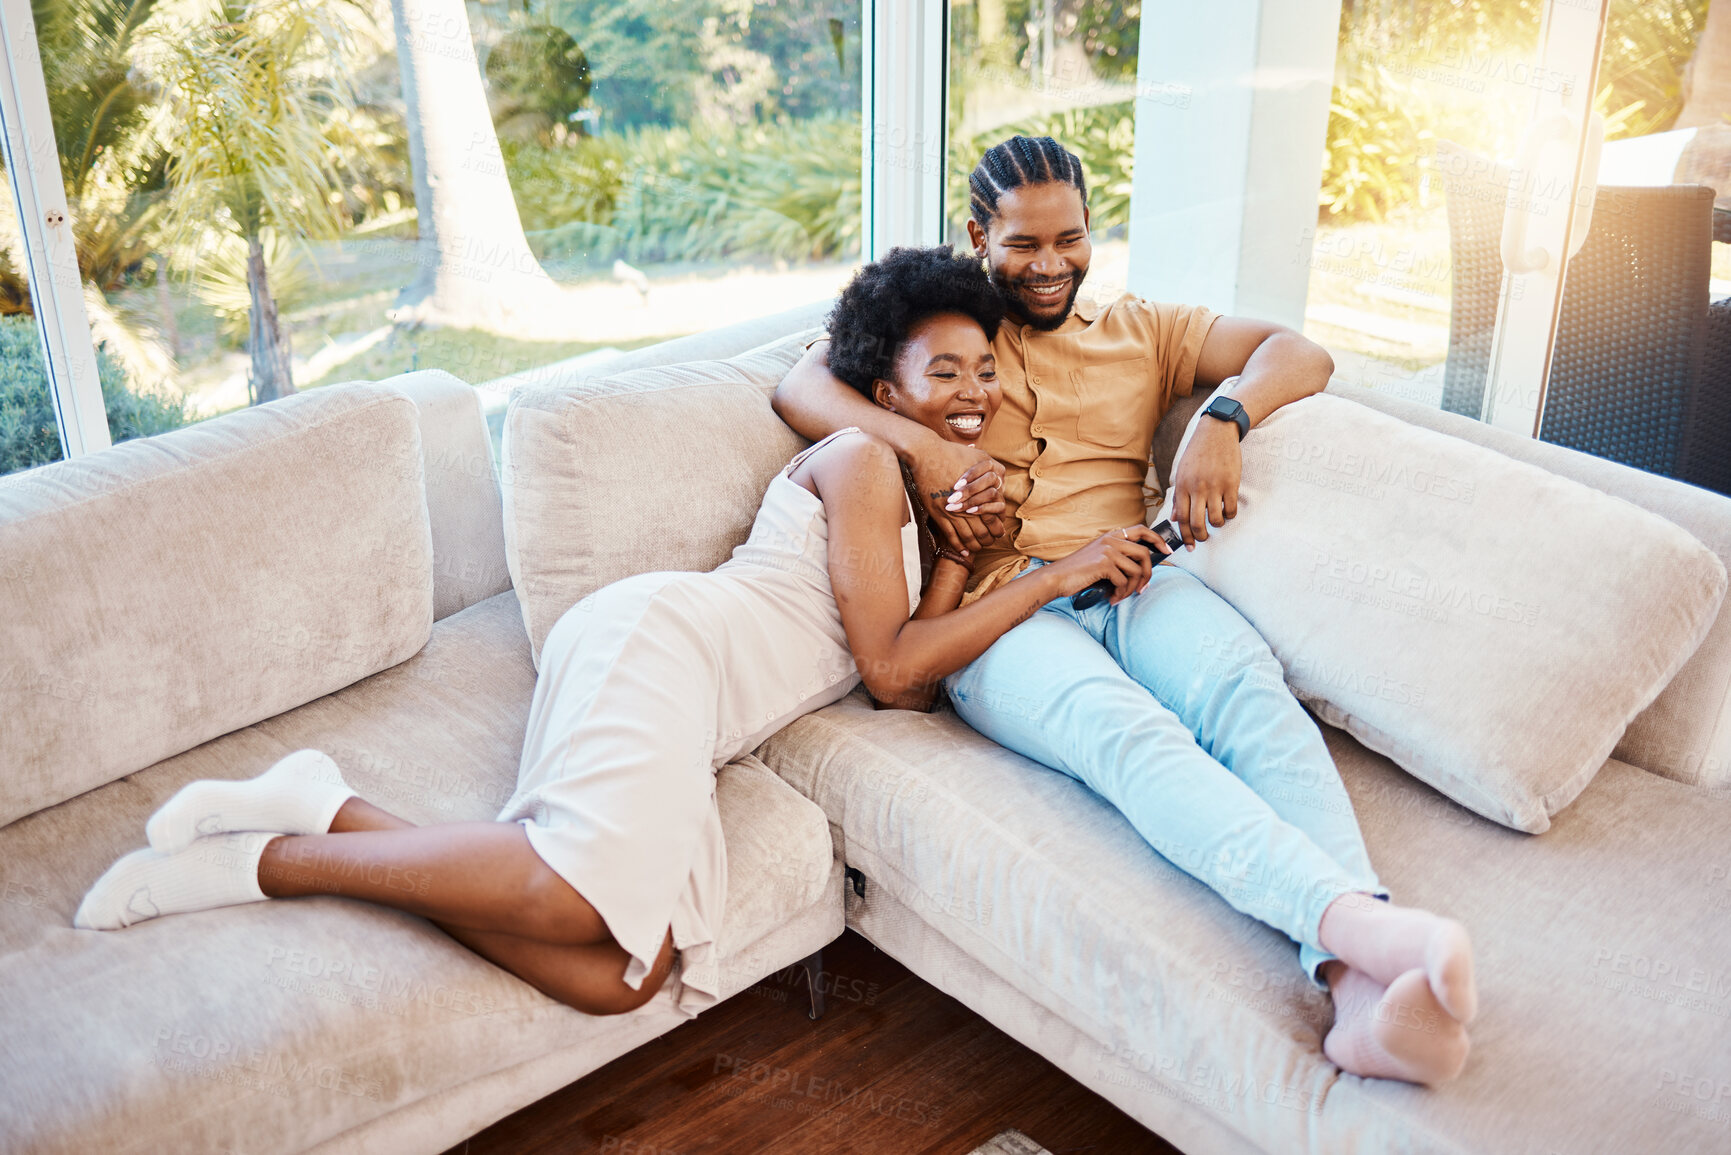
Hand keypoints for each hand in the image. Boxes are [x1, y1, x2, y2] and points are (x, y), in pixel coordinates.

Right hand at [908, 434, 1005, 553]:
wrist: (926, 454)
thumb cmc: (951, 453)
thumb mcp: (977, 457)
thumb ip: (991, 467)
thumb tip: (999, 475)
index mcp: (979, 494)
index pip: (994, 518)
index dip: (998, 528)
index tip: (999, 533)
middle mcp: (968, 505)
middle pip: (983, 531)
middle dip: (988, 540)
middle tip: (990, 543)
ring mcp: (952, 511)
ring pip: (967, 537)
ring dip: (974, 546)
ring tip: (977, 548)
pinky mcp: (938, 513)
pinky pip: (950, 536)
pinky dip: (958, 546)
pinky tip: (963, 552)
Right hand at [1041, 526, 1171, 604]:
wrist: (1056, 578)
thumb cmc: (1077, 572)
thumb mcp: (1099, 558)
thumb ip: (1118, 558)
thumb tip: (1141, 570)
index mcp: (1111, 536)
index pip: (1141, 530)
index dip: (1157, 540)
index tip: (1166, 551)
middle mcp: (1111, 540)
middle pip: (1145, 554)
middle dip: (1148, 574)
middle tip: (1143, 588)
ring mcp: (1108, 550)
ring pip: (1136, 570)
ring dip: (1132, 588)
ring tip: (1121, 596)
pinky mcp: (1104, 563)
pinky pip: (1124, 581)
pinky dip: (1120, 593)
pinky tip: (1111, 598)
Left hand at [1169, 419, 1241, 548]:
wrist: (1216, 432)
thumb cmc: (1197, 453)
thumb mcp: (1182, 472)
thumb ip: (1178, 496)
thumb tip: (1175, 518)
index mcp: (1182, 486)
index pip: (1181, 518)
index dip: (1185, 536)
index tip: (1189, 547)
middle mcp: (1197, 488)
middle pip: (1197, 523)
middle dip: (1200, 537)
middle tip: (1203, 538)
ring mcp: (1215, 486)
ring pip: (1215, 519)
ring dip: (1217, 525)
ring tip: (1217, 521)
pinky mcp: (1231, 483)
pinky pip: (1231, 509)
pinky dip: (1230, 515)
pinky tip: (1228, 511)